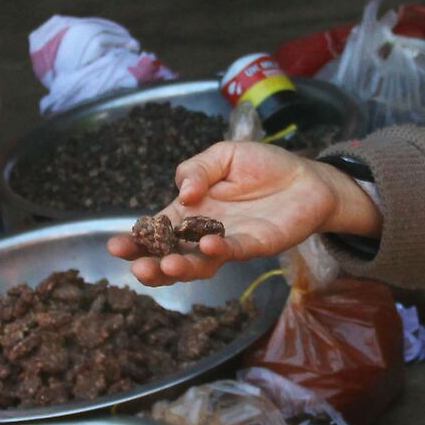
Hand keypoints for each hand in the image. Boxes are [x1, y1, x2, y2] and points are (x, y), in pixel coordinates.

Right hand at [106, 141, 379, 283]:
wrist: (307, 177)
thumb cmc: (263, 167)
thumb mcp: (223, 156)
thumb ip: (197, 169)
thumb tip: (183, 192)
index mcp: (190, 211)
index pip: (158, 230)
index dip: (137, 239)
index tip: (116, 245)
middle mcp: (205, 232)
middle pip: (172, 255)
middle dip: (151, 263)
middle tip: (135, 266)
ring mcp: (230, 242)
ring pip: (200, 264)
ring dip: (181, 268)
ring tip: (164, 266)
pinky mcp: (257, 243)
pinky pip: (235, 250)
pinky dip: (219, 250)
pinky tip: (206, 245)